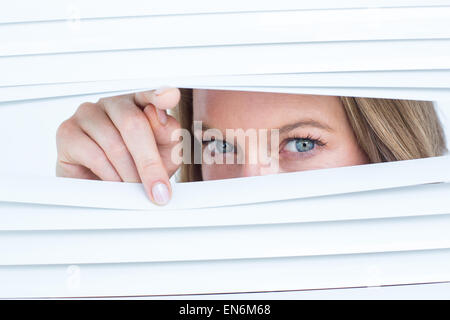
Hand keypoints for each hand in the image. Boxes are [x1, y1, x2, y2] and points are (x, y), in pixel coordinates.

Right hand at [56, 87, 181, 204]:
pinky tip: (115, 184)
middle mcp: (113, 104)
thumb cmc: (138, 168)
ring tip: (135, 188)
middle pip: (133, 123)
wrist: (106, 191)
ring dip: (129, 174)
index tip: (171, 96)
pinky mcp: (68, 132)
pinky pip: (93, 155)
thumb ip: (169, 135)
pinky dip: (109, 175)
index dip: (158, 95)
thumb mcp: (165, 155)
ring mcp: (88, 114)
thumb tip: (161, 119)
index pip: (150, 94)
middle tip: (158, 189)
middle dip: (149, 162)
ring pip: (114, 144)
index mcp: (139, 103)